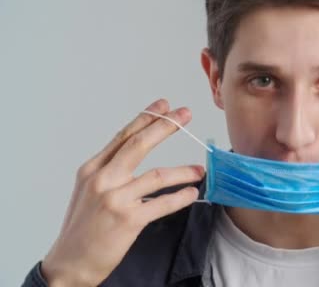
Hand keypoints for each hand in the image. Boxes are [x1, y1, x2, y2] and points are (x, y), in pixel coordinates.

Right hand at [41, 99, 203, 286]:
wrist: (69, 262)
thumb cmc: (82, 228)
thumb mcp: (89, 192)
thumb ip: (110, 172)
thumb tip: (136, 153)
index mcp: (93, 170)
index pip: (123, 137)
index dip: (146, 119)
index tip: (164, 105)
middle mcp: (103, 179)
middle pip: (139, 145)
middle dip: (165, 126)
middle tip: (185, 114)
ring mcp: (115, 199)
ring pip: (158, 175)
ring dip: (183, 171)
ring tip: (200, 170)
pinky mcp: (128, 220)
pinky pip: (163, 203)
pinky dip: (181, 197)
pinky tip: (192, 193)